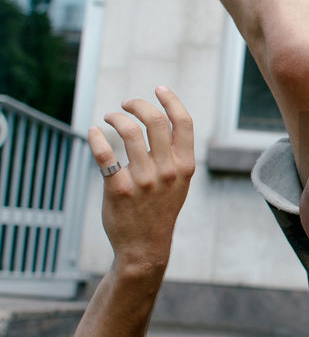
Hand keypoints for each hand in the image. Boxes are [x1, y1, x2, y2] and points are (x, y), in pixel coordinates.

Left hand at [87, 87, 194, 276]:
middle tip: (125, 104)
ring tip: (109, 118)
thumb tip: (163, 118)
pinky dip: (96, 137)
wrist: (145, 247)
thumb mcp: (179, 183)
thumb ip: (175, 154)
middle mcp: (167, 171)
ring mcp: (143, 181)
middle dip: (138, 104)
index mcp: (185, 166)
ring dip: (115, 117)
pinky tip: (94, 133)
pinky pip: (105, 153)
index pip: (183, 122)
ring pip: (129, 131)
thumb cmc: (160, 210)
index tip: (158, 89)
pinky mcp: (119, 189)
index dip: (171, 100)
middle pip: (155, 121)